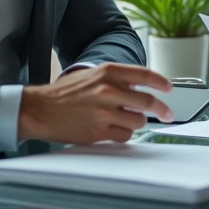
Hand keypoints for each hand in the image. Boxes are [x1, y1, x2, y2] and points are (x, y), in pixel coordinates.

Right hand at [18, 63, 172, 143]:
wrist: (40, 109)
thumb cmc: (65, 93)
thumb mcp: (92, 75)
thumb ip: (117, 79)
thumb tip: (142, 87)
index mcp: (108, 72)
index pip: (145, 75)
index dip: (162, 83)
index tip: (169, 89)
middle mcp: (109, 90)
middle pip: (148, 102)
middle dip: (161, 110)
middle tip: (167, 114)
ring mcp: (105, 112)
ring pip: (138, 121)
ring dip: (135, 122)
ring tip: (122, 120)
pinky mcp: (99, 132)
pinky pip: (125, 136)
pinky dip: (123, 134)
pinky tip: (112, 130)